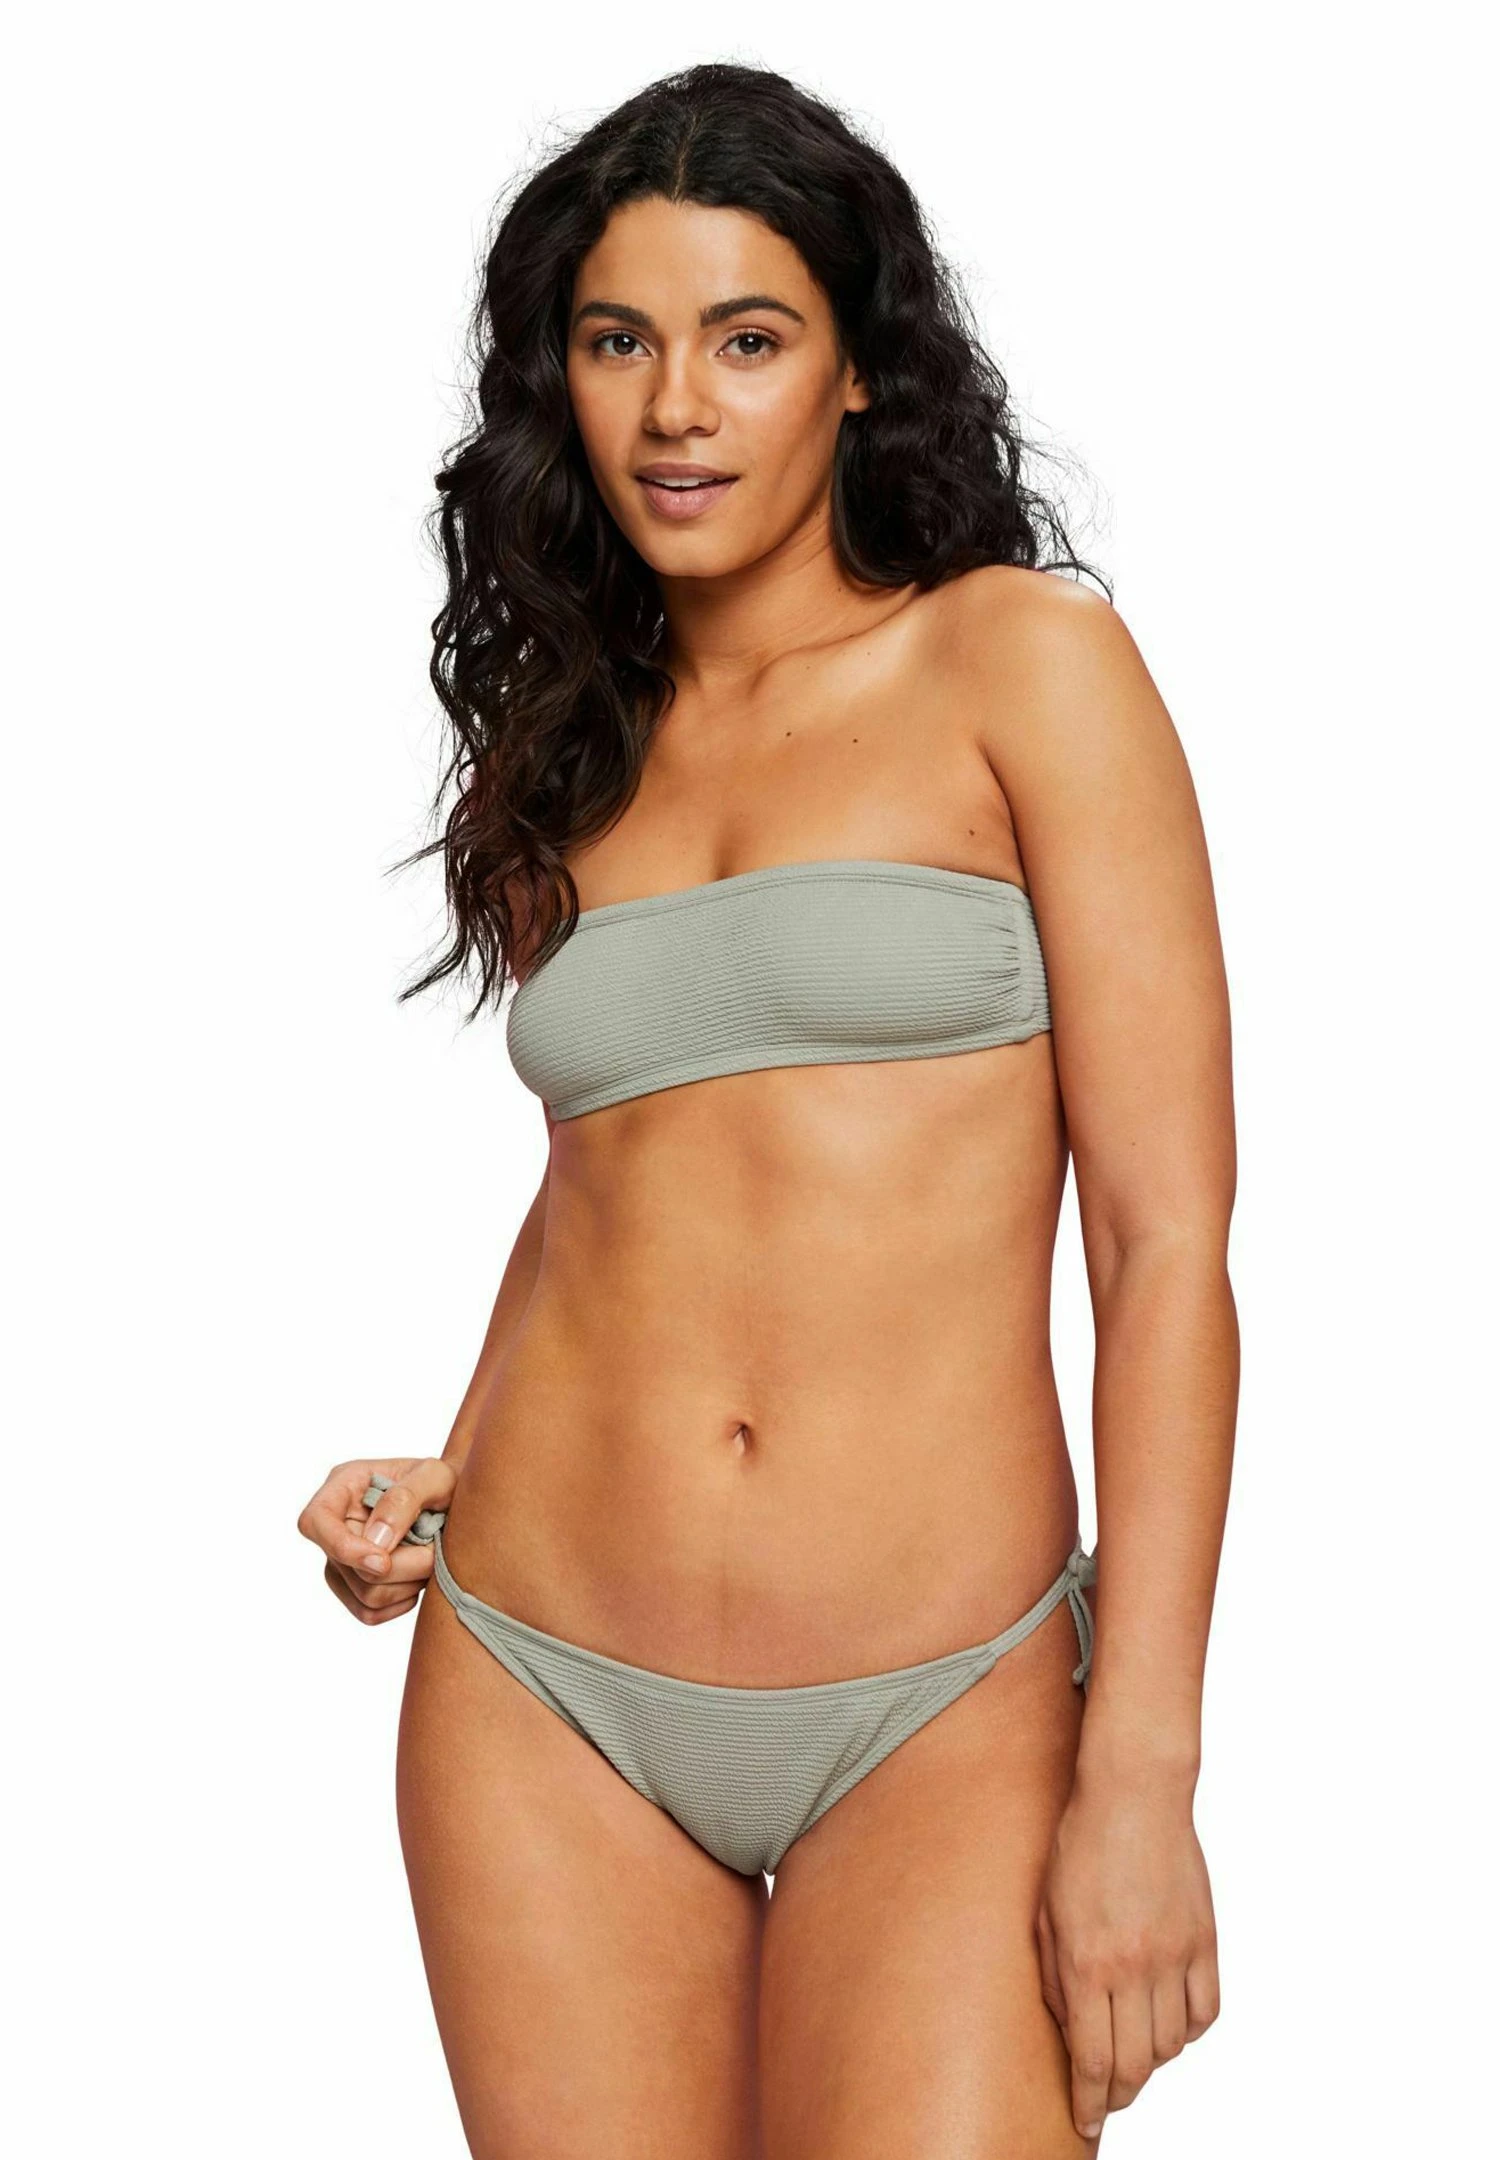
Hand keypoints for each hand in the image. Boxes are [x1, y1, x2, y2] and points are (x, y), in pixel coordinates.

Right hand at [297, 1456, 457, 1625]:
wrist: (458, 1502)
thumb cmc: (443, 1482)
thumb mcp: (435, 1475)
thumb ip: (406, 1498)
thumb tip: (377, 1540)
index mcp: (344, 1486)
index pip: (315, 1521)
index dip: (342, 1547)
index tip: (383, 1560)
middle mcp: (337, 1524)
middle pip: (347, 1567)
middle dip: (400, 1566)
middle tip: (434, 1549)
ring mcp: (343, 1559)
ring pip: (364, 1595)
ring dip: (408, 1584)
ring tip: (431, 1558)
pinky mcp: (356, 1587)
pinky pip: (371, 1613)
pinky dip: (402, 1602)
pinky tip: (419, 1577)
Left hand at [1035, 1773, 1219, 2142]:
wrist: (1134, 1793)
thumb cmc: (1079, 1844)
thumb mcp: (1044, 1912)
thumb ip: (1054, 1977)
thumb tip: (1067, 2032)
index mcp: (1087, 1963)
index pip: (1093, 2060)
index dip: (1089, 2104)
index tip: (1085, 2125)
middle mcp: (1134, 1968)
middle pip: (1135, 2065)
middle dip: (1119, 2094)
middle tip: (1108, 2099)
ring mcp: (1175, 1955)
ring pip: (1172, 2044)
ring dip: (1152, 2062)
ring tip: (1134, 2055)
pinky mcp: (1204, 1941)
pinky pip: (1205, 2012)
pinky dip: (1188, 2030)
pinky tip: (1169, 2024)